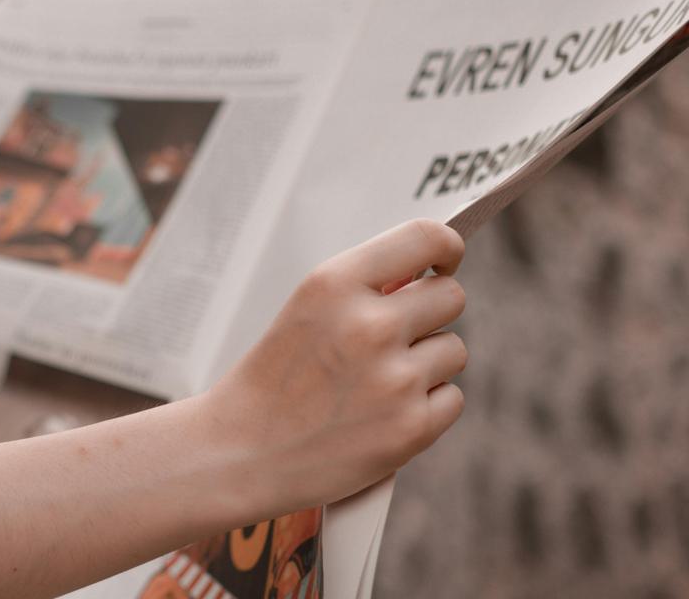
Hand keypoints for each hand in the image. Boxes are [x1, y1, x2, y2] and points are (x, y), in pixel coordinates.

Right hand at [202, 219, 467, 518]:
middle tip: (395, 338)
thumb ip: (364, 290)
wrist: (239, 454)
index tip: (444, 262)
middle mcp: (369, 324)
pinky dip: (426, 408)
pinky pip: (451, 398)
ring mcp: (394, 378)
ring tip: (376, 384)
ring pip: (453, 350)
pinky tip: (382, 415)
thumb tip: (429, 277)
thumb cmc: (271, 383)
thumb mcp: (305, 312)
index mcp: (334, 285)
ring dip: (426, 364)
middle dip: (430, 314)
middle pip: (451, 296)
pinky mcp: (411, 427)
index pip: (425, 237)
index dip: (446, 248)